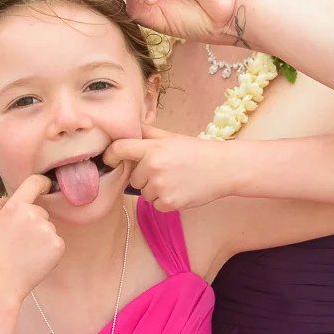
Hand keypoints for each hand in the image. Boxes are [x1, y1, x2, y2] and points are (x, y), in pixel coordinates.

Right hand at [0, 174, 63, 298]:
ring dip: (41, 237)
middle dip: (34, 222)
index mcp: (15, 207)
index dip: (42, 183)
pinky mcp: (58, 246)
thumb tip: (9, 197)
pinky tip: (35, 260)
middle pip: (41, 211)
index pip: (34, 183)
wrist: (0, 283)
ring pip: (49, 228)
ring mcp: (48, 230)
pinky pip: (56, 242)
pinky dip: (49, 251)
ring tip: (26, 253)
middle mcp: (34, 215)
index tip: (45, 186)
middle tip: (20, 241)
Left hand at [104, 124, 234, 211]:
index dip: (111, 155)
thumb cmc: (197, 151)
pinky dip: (165, 201)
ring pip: (144, 193)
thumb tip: (128, 128)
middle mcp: (153, 168)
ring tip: (175, 180)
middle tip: (166, 170)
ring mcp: (160, 187)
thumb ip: (148, 134)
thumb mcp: (171, 137)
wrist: (223, 168)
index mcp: (152, 149)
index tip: (109, 159)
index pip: (119, 149)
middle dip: (144, 176)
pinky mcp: (169, 203)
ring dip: (155, 190)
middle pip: (133, 178)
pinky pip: (156, 205)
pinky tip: (180, 191)